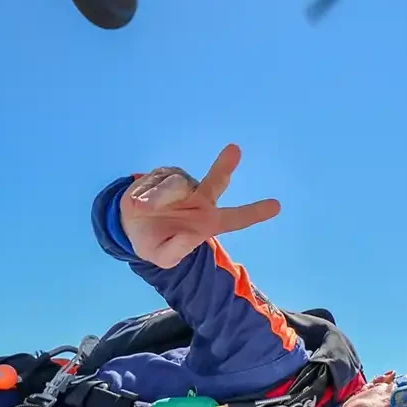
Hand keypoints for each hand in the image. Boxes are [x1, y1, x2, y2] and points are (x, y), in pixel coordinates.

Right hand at [120, 143, 280, 267]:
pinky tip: (140, 201)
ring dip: (158, 197)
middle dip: (224, 166)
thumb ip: (177, 250)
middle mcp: (199, 200)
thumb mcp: (164, 256)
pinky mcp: (164, 174)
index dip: (254, 213)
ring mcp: (183, 185)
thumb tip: (190, 235)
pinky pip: (157, 179)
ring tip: (143, 209)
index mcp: (206, 223)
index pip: (235, 219)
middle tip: (235, 150)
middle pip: (216, 181)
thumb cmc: (156, 243)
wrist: (130, 227)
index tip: (276, 206)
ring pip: (176, 185)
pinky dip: (146, 191)